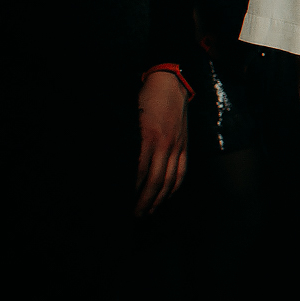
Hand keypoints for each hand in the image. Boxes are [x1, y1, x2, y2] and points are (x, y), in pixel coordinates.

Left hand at [136, 69, 190, 216]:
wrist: (170, 85)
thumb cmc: (144, 100)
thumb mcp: (130, 118)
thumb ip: (126, 142)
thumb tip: (115, 165)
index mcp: (148, 137)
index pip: (140, 172)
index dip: (132, 190)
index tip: (122, 203)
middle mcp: (165, 144)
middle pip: (156, 181)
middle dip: (144, 201)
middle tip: (134, 215)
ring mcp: (177, 146)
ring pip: (170, 180)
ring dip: (159, 199)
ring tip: (149, 211)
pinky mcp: (184, 146)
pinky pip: (181, 172)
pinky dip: (174, 188)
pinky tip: (166, 196)